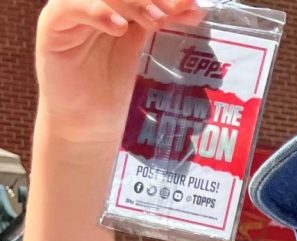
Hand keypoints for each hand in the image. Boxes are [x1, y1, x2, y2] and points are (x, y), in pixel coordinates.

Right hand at [35, 0, 203, 140]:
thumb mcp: (142, 47)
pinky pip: (69, 8)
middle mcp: (90, 1)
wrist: (89, 121)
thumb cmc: (114, 86)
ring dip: (130, 1)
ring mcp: (70, 11)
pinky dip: (97, 12)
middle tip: (174, 9)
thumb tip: (192, 8)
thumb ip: (159, 22)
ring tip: (155, 19)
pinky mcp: (52, 27)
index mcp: (113, 2)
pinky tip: (120, 28)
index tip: (191, 7)